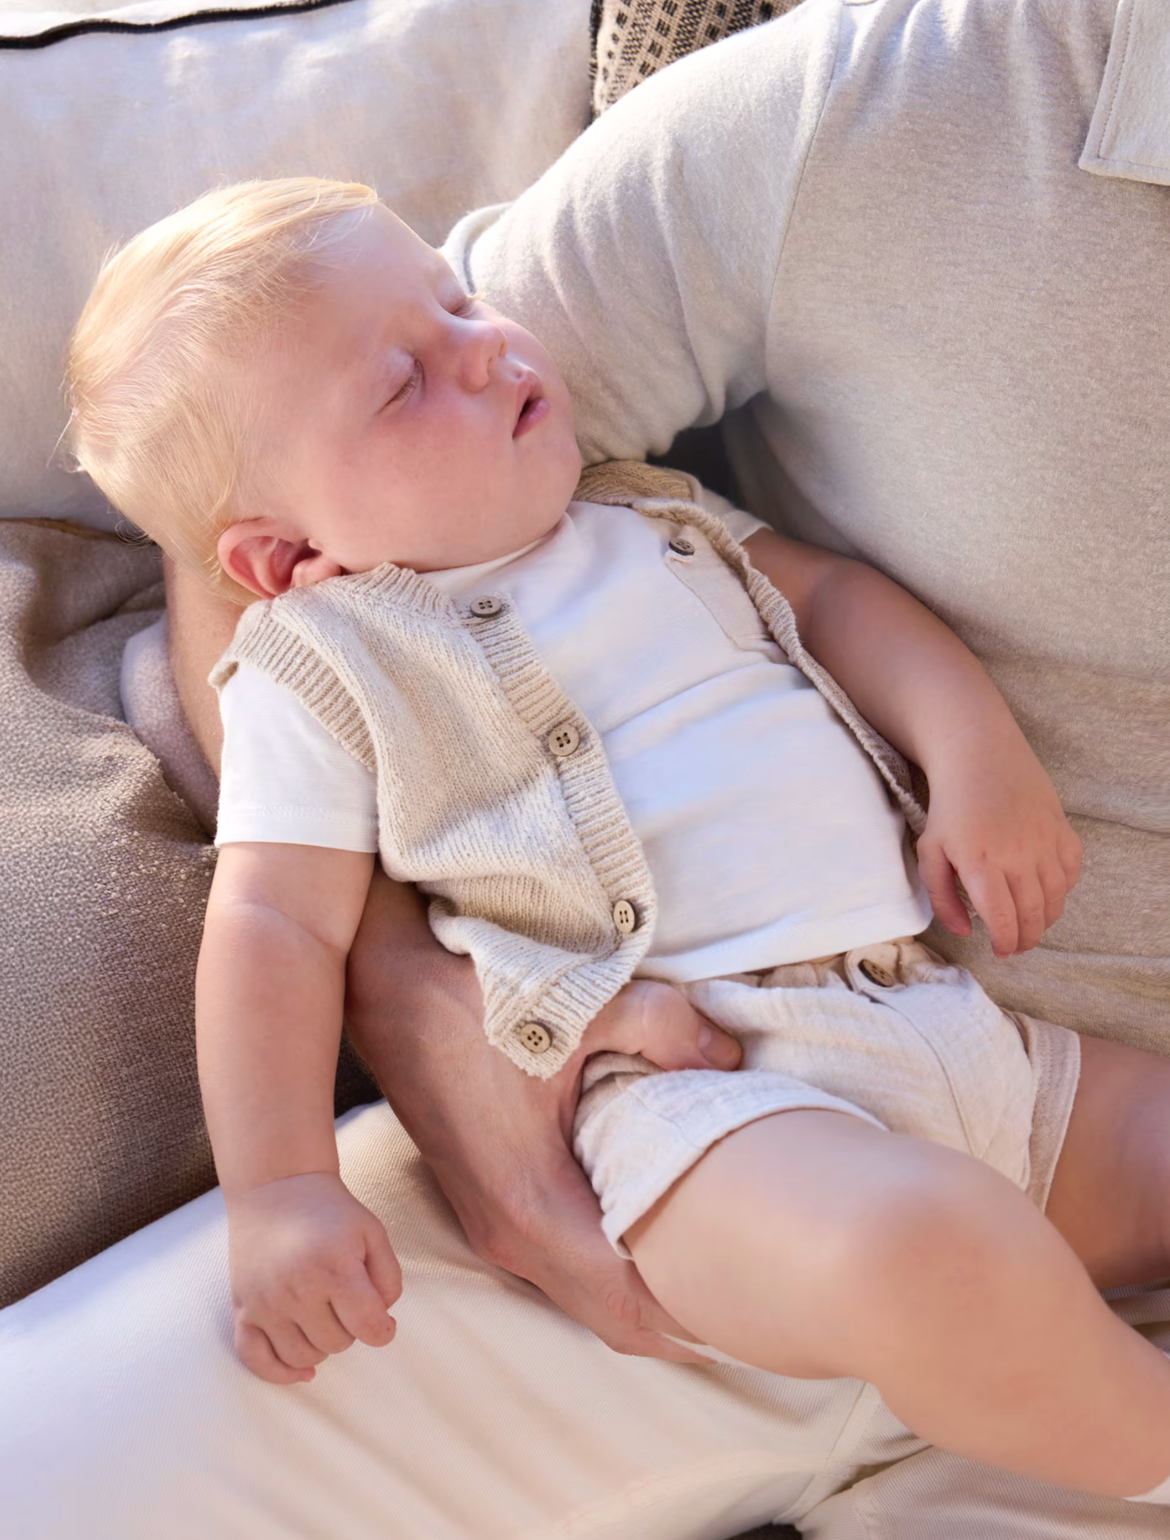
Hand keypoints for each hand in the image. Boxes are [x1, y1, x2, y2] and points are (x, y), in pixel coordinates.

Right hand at [226, 1171, 401, 1384]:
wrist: (276, 1189)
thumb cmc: (330, 1212)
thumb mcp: (372, 1232)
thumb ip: (389, 1278)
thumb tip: (382, 1321)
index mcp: (334, 1268)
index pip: (368, 1328)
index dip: (383, 1331)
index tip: (382, 1322)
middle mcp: (296, 1289)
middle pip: (337, 1344)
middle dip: (349, 1329)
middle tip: (344, 1301)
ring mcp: (265, 1302)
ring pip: (302, 1358)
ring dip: (320, 1346)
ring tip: (323, 1316)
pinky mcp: (242, 1310)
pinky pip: (255, 1360)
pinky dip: (279, 1373)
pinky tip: (301, 1371)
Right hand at [344, 869, 740, 1362]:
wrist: (386, 986)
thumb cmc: (473, 999)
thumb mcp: (577, 1002)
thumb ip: (664, 1027)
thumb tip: (728, 1059)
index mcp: (531, 1204)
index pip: (626, 1302)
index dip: (694, 1316)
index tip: (755, 1309)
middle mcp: (507, 1233)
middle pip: (608, 1317)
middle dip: (680, 1321)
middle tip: (754, 1306)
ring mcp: (491, 1223)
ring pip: (582, 1295)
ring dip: (644, 1296)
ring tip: (716, 1272)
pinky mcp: (487, 1201)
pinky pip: (562, 1265)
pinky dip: (612, 1269)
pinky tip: (654, 1233)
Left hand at [917, 729, 1082, 957]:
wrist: (980, 756)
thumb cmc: (950, 808)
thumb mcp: (930, 851)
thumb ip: (941, 896)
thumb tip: (965, 931)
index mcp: (979, 862)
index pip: (1003, 918)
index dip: (1006, 942)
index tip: (1001, 951)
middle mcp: (1016, 854)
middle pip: (1033, 915)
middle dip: (1026, 940)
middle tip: (1016, 946)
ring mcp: (1044, 841)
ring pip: (1056, 899)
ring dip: (1045, 921)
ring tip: (1030, 925)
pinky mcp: (1062, 829)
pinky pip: (1072, 872)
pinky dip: (1063, 891)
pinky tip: (1046, 894)